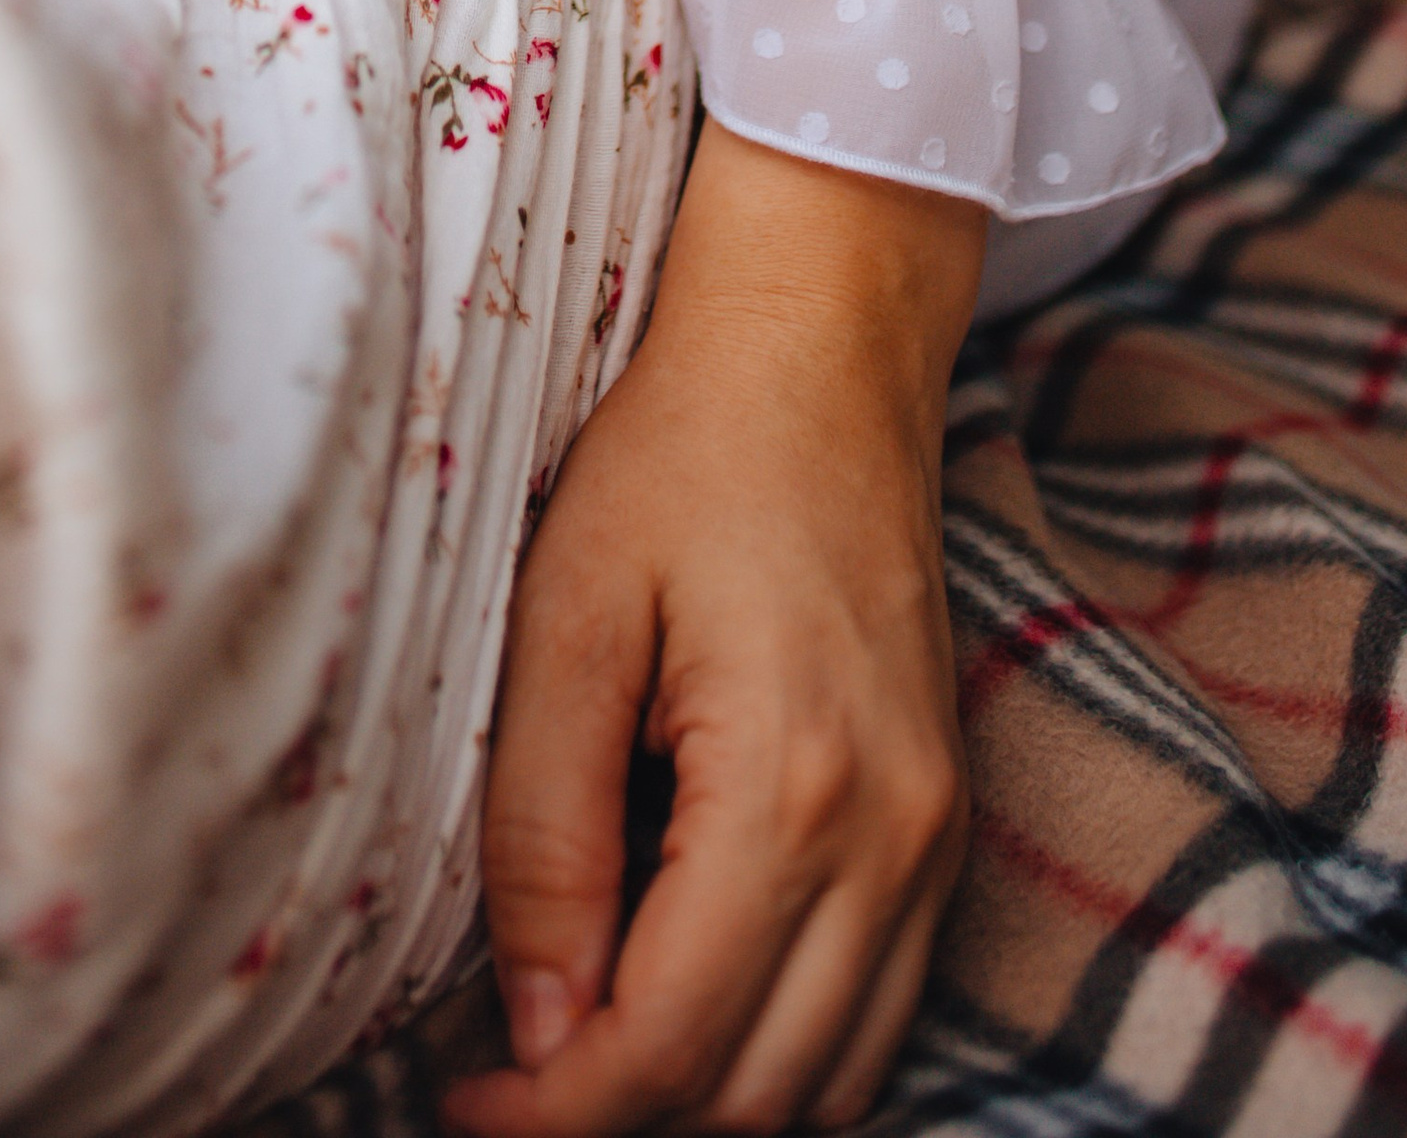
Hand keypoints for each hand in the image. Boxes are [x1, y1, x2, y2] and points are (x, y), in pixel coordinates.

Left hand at [448, 127, 978, 1136]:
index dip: (556, 1112)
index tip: (460, 1103)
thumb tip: (533, 1026)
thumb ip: (543, 828)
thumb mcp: (564, 613)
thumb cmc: (681, 450)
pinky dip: (785, 1049)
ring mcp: (938, 833)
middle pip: (759, 1094)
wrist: (821, 346)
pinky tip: (681, 1000)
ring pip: (833, 1077)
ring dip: (708, 1099)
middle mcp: (895, 837)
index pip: (670, 1045)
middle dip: (622, 1121)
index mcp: (793, 787)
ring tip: (577, 1054)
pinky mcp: (945, 816)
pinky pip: (879, 1007)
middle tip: (500, 1087)